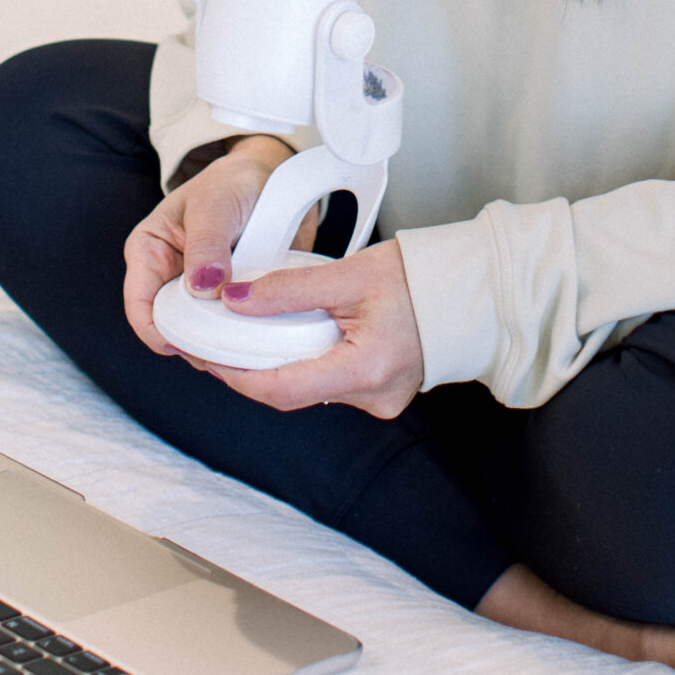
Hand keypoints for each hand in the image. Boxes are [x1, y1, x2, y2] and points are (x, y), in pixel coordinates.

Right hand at [122, 138, 316, 354]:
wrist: (272, 177)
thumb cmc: (234, 181)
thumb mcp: (215, 204)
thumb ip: (207, 244)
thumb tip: (201, 287)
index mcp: (149, 251)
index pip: (140, 305)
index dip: (159, 332)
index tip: (189, 346)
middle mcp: (169, 276)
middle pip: (170, 328)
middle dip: (193, 345)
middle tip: (224, 353)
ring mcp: (199, 291)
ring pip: (200, 335)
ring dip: (220, 344)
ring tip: (244, 346)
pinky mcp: (227, 299)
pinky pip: (228, 330)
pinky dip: (240, 337)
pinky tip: (256, 339)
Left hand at [204, 239, 424, 419]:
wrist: (467, 289)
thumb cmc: (417, 277)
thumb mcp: (348, 273)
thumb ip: (289, 289)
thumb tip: (236, 300)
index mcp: (366, 371)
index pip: (283, 389)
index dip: (238, 375)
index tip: (208, 356)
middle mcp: (373, 397)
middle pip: (293, 391)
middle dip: (252, 368)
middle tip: (218, 341)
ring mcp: (379, 400)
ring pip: (310, 387)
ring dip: (280, 363)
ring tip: (250, 333)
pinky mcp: (380, 392)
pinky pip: (330, 382)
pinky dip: (306, 361)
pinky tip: (291, 337)